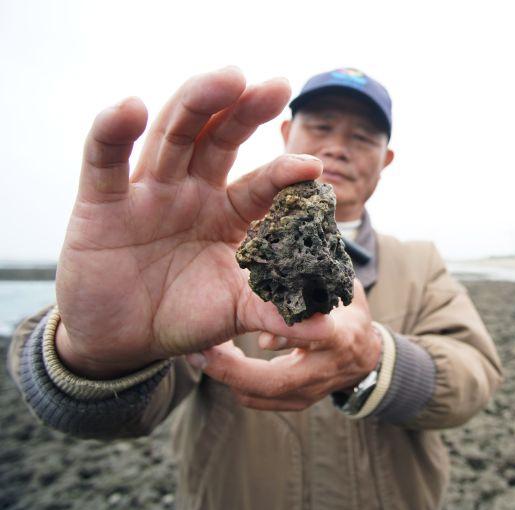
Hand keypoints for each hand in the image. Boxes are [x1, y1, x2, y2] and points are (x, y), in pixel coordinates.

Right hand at [55, 67, 333, 378]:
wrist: (121, 341)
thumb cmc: (183, 316)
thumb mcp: (232, 312)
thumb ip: (274, 313)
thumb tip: (328, 327)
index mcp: (228, 214)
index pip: (259, 185)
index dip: (283, 172)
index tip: (312, 166)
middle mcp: (191, 193)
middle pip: (218, 140)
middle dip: (245, 112)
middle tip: (275, 86)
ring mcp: (148, 192)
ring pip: (171, 136)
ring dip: (195, 104)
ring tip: (226, 78)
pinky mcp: (100, 202)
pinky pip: (104, 161)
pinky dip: (112, 132)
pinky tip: (127, 107)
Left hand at [194, 279, 381, 411]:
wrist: (367, 360)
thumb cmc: (349, 315)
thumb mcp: (343, 293)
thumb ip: (317, 287)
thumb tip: (284, 279)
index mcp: (339, 338)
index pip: (314, 338)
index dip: (285, 336)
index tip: (257, 331)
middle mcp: (323, 371)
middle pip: (274, 381)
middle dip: (232, 370)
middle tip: (200, 352)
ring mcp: (310, 392)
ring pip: (259, 395)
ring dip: (226, 376)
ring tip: (200, 354)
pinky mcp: (296, 403)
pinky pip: (256, 400)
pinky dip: (234, 382)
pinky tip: (219, 360)